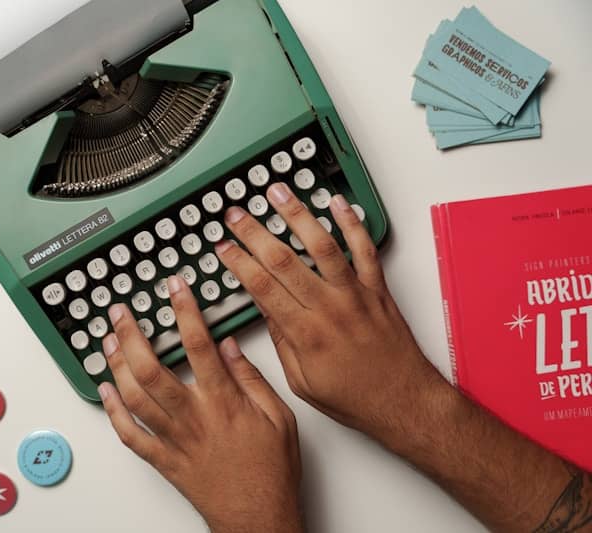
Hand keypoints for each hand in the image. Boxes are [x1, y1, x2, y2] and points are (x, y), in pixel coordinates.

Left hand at [99, 276, 303, 532]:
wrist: (258, 517)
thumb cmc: (271, 471)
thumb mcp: (279, 417)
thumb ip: (251, 378)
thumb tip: (229, 346)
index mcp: (223, 402)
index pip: (198, 345)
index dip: (184, 310)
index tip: (174, 287)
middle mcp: (193, 417)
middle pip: (151, 368)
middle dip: (131, 335)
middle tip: (119, 312)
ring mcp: (173, 439)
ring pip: (134, 397)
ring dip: (116, 365)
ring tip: (108, 340)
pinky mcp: (163, 460)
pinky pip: (130, 435)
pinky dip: (113, 411)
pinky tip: (106, 390)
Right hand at [215, 184, 443, 440]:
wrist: (403, 402)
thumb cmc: (355, 398)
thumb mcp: (302, 381)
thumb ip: (282, 341)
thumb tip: (264, 307)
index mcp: (306, 334)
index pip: (262, 287)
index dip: (239, 263)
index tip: (223, 247)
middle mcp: (329, 308)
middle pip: (284, 260)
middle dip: (255, 232)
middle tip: (236, 214)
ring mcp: (355, 295)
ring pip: (322, 245)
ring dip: (297, 215)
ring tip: (278, 192)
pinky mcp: (377, 289)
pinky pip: (364, 250)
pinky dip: (352, 223)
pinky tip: (336, 203)